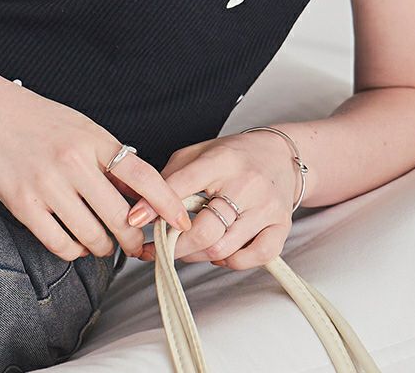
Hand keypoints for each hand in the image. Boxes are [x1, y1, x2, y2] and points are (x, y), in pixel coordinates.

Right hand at [0, 65, 191, 260]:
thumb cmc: (36, 118)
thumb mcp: (81, 127)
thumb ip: (109, 158)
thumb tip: (140, 194)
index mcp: (94, 139)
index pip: (144, 176)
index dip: (168, 205)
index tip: (182, 224)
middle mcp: (74, 162)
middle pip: (121, 218)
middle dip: (134, 240)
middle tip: (136, 247)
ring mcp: (48, 184)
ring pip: (93, 237)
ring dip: (103, 248)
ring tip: (101, 242)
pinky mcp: (23, 204)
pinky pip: (60, 244)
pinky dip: (73, 251)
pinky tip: (73, 242)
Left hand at [128, 132, 297, 269]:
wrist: (281, 156)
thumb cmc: (234, 156)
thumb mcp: (198, 152)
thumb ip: (172, 176)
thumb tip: (142, 206)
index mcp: (221, 160)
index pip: (181, 186)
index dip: (153, 207)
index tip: (133, 221)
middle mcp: (246, 184)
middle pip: (202, 231)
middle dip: (173, 245)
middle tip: (159, 246)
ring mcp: (266, 208)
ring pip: (222, 249)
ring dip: (196, 255)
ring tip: (187, 247)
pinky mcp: (281, 227)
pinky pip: (252, 258)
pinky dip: (230, 262)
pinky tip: (220, 251)